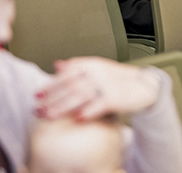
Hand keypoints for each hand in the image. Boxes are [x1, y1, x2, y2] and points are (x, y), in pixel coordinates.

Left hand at [35, 57, 161, 120]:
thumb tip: (57, 64)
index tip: (37, 95)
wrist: (144, 85)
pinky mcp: (117, 97)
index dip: (51, 84)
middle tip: (38, 110)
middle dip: (52, 99)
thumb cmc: (118, 80)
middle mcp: (98, 71)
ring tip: (49, 116)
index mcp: (92, 63)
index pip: (66, 73)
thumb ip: (77, 67)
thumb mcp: (98, 68)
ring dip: (63, 107)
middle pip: (70, 85)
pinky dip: (88, 111)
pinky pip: (100, 104)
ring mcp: (107, 84)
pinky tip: (77, 119)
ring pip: (80, 95)